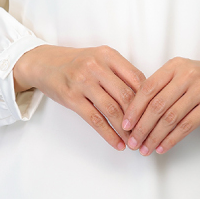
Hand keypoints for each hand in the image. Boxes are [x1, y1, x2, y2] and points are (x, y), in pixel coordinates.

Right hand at [13, 44, 146, 149]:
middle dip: (139, 117)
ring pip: (112, 109)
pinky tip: (117, 143)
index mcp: (108, 55)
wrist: (45, 63)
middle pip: (126, 95)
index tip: (154, 113)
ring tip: (133, 142)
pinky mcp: (71, 98)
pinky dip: (109, 134)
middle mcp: (96, 66)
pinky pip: (95, 119)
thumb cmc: (77, 63)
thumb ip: (119, 73)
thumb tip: (145, 97)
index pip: (136, 77)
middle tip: (147, 132)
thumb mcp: (99, 59)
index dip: (148, 98)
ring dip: (125, 129)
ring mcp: (83, 81)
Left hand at [121, 54, 199, 156]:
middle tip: (132, 142)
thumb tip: (136, 111)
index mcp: (174, 65)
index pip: (148, 88)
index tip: (125, 124)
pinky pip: (187, 125)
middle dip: (142, 127)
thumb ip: (163, 85)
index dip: (134, 108)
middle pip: (157, 105)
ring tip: (145, 149)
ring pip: (170, 118)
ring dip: (155, 136)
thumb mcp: (183, 72)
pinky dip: (172, 139)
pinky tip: (162, 147)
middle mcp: (186, 75)